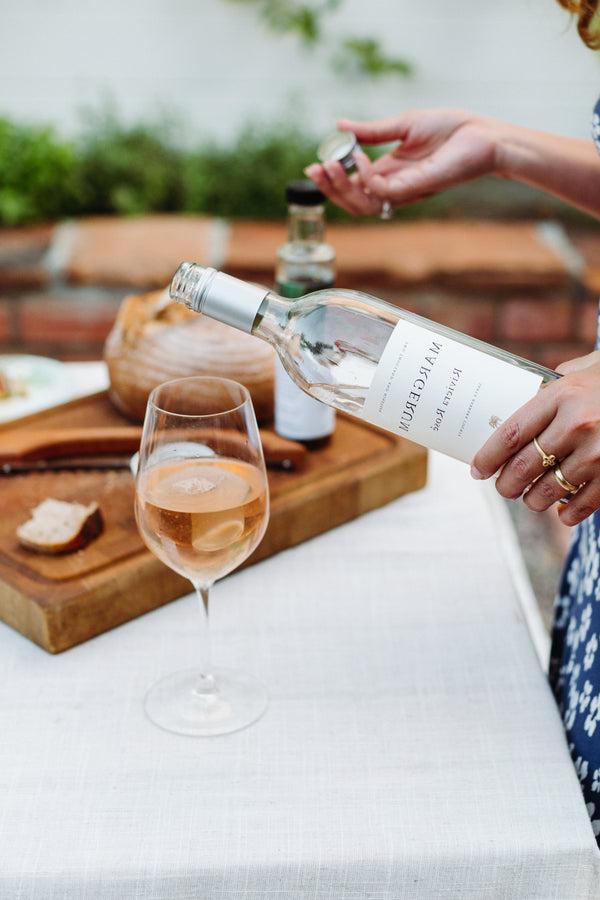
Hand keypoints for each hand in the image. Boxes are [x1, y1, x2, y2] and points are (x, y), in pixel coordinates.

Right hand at [305, 109, 499, 216]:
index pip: (354, 187)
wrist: (482, 134)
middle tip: (318, 169)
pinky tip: (362, 159)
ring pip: (364, 206)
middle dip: (331, 189)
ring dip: (344, 188)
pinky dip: (368, 179)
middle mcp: (395, 187)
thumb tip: (340, 125)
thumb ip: (371, 131)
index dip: (331, 181)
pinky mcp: (417, 188)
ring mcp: (405, 191)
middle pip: (353, 203)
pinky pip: (384, 193)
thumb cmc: (450, 129)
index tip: (314, 166)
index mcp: (389, 172)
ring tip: (333, 166)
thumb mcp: (403, 124)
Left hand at [471, 350, 599, 525]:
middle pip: (524, 467)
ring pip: (548, 491)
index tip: (477, 471)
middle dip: (507, 485)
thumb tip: (527, 393)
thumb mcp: (590, 368)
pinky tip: (562, 512)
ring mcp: (598, 453)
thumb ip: (559, 380)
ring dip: (534, 501)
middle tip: (504, 489)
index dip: (488, 457)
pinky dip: (567, 514)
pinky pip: (581, 505)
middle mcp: (577, 425)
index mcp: (562, 395)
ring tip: (532, 499)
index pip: (510, 434)